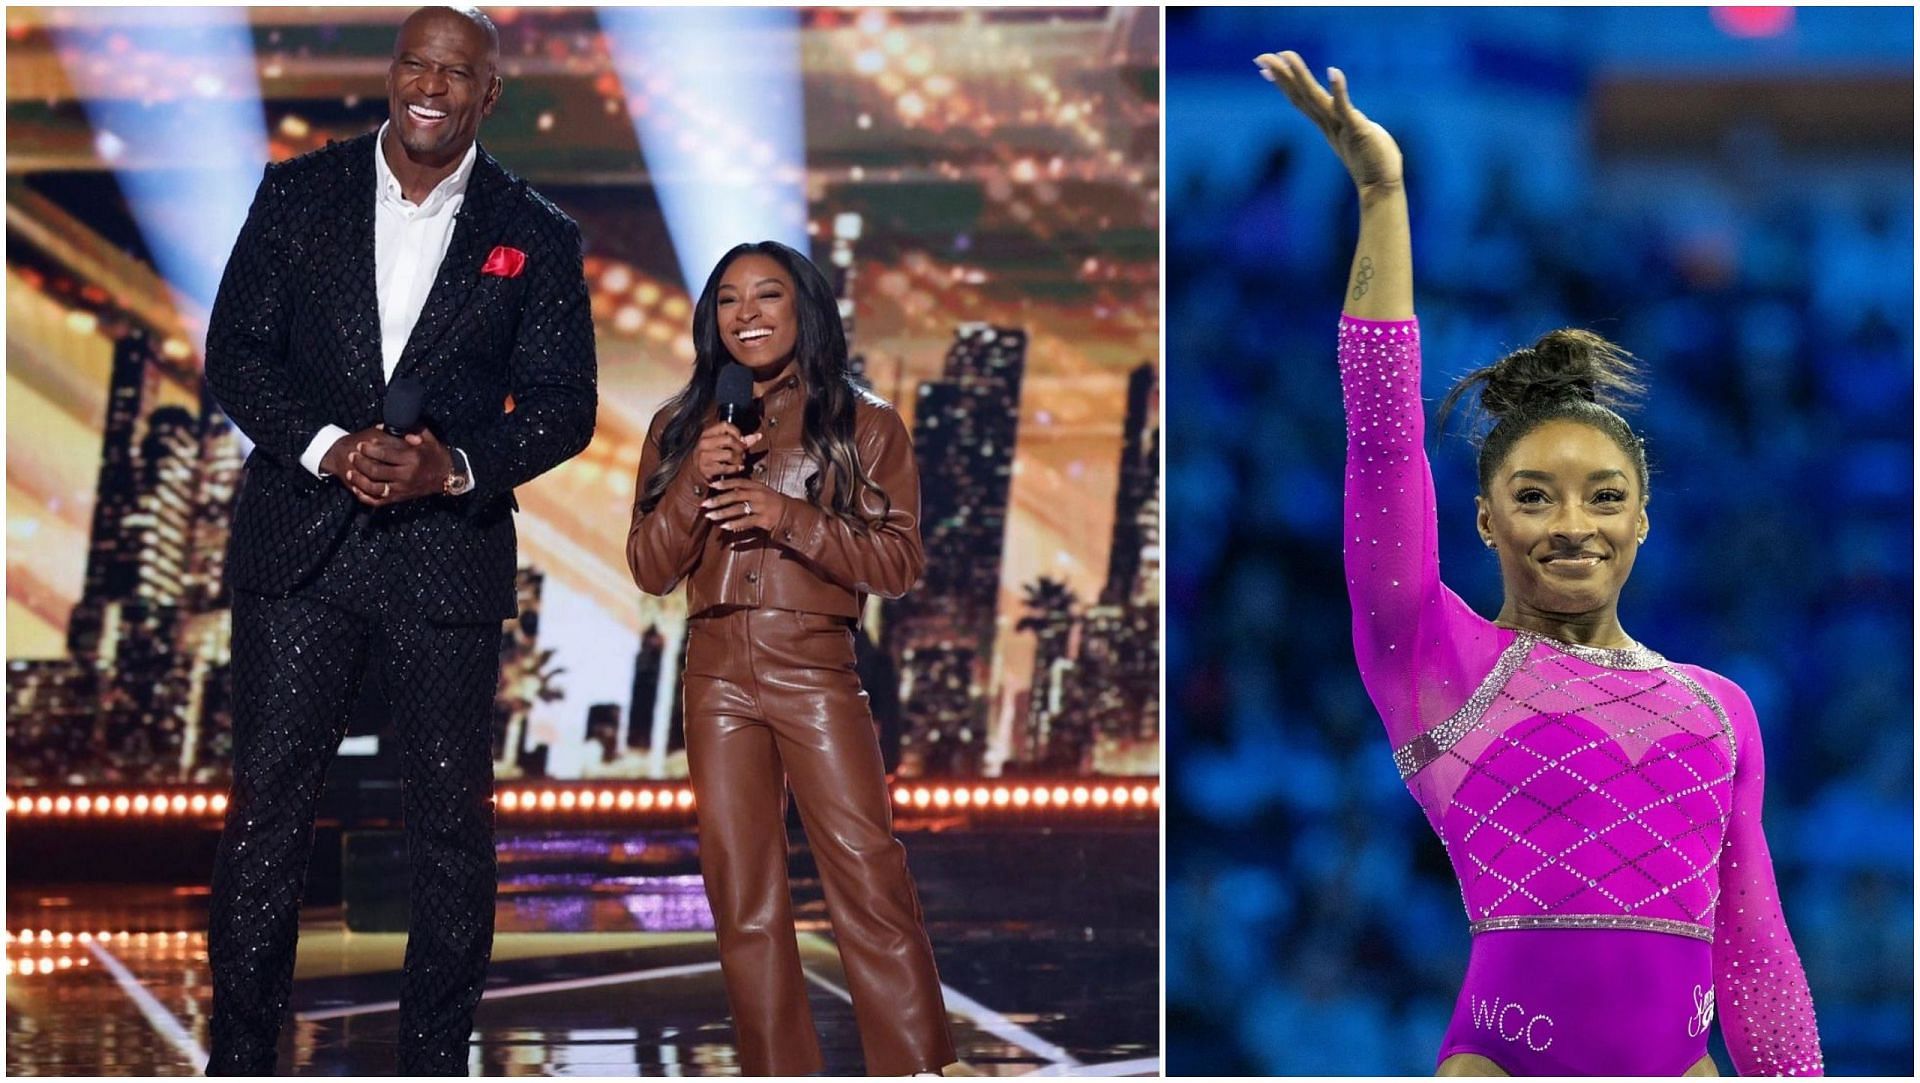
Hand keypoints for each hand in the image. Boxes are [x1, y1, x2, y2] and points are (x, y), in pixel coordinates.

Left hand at [341, 426, 453, 507]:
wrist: (448, 476)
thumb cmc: (436, 454)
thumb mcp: (428, 438)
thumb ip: (412, 429)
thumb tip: (391, 426)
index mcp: (412, 459)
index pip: (384, 454)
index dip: (369, 449)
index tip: (361, 444)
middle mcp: (406, 475)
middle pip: (376, 471)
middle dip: (361, 463)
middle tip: (352, 455)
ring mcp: (402, 489)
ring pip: (374, 488)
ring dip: (359, 480)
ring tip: (350, 472)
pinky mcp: (400, 498)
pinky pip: (379, 501)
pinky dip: (366, 497)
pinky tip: (357, 489)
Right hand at [695, 421, 763, 481]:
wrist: (695, 474)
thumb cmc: (712, 458)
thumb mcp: (723, 446)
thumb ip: (740, 441)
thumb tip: (758, 436)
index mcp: (707, 434)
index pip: (725, 425)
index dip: (737, 432)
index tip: (742, 441)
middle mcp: (704, 443)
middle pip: (729, 439)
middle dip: (740, 448)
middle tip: (743, 454)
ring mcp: (704, 456)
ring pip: (729, 454)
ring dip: (739, 460)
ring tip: (739, 462)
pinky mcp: (706, 469)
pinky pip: (726, 467)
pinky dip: (735, 469)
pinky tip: (737, 469)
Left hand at [701, 477, 787, 533]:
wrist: (791, 512)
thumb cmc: (773, 502)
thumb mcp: (762, 491)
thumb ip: (747, 490)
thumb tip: (728, 491)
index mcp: (757, 486)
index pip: (739, 482)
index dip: (725, 483)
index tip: (712, 485)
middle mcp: (759, 495)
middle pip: (735, 496)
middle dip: (718, 500)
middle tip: (705, 504)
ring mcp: (762, 507)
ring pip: (738, 509)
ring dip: (723, 513)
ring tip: (710, 516)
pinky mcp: (764, 520)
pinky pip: (746, 521)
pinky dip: (735, 524)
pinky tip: (724, 526)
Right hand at [1257, 51, 1402, 193]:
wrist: (1382, 187)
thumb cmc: (1375, 162)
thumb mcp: (1358, 134)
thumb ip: (1350, 122)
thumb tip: (1350, 118)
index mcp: (1327, 123)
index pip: (1300, 99)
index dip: (1283, 82)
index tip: (1264, 66)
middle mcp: (1328, 124)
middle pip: (1299, 96)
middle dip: (1280, 75)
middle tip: (1260, 56)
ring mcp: (1340, 127)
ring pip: (1314, 98)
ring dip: (1300, 76)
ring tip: (1286, 57)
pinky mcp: (1356, 129)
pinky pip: (1344, 108)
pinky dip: (1338, 89)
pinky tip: (1332, 71)